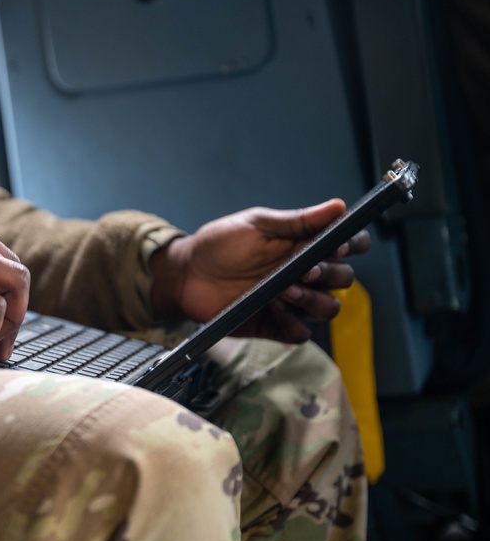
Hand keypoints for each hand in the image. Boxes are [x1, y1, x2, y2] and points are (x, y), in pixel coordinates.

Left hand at [149, 199, 370, 342]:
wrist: (187, 273)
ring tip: (285, 289)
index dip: (353, 246)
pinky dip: (294, 323)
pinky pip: (300, 333)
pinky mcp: (274, 324)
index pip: (349, 245)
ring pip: (328, 308)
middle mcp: (304, 274)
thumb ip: (299, 220)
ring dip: (313, 300)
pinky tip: (274, 307)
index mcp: (305, 245)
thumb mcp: (257, 224)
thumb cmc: (219, 245)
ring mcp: (292, 301)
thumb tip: (338, 206)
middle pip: (343, 279)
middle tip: (304, 270)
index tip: (339, 245)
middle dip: (330, 274)